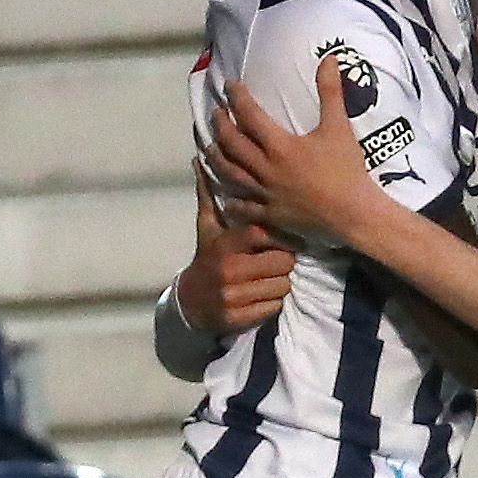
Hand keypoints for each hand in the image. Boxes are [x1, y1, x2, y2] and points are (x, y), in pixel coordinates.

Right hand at [178, 177, 294, 336]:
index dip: (281, 235)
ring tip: (274, 277)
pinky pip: (274, 306)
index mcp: (225, 245)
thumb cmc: (207, 258)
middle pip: (282, 262)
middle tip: (282, 259)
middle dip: (286, 261)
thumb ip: (209, 195)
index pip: (264, 233)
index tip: (286, 237)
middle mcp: (229, 270)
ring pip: (282, 286)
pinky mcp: (239, 317)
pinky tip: (265, 294)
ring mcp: (234, 295)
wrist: (190, 302)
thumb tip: (198, 159)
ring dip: (283, 282)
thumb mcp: (206, 228)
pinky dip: (275, 301)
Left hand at [206, 61, 385, 247]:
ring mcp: (266, 194)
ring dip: (216, 159)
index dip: (237, 97)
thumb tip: (329, 58)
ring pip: (230, 175)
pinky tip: (224, 197)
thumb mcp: (339, 127)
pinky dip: (231, 201)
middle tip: (216, 113)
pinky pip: (243, 208)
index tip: (230, 85)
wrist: (354, 214)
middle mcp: (266, 169)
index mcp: (280, 146)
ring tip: (208, 148)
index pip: (249, 115)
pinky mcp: (271, 216)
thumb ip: (330, 91)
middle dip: (220, 125)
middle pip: (232, 144)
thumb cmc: (347, 171)